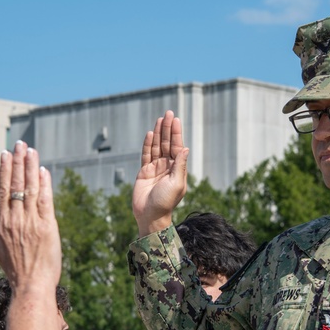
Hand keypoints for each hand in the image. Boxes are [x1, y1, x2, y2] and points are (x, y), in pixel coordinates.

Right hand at [0, 141, 61, 290]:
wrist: (30, 286)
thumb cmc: (17, 270)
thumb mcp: (2, 247)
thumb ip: (0, 224)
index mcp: (3, 223)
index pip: (2, 190)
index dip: (5, 170)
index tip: (6, 154)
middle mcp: (15, 219)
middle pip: (15, 184)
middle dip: (18, 162)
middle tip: (20, 144)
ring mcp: (30, 222)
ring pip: (29, 188)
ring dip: (30, 167)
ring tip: (31, 150)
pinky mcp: (46, 227)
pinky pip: (44, 200)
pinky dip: (43, 184)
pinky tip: (43, 171)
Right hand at [132, 110, 188, 235]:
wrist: (150, 216)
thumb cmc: (165, 202)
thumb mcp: (176, 184)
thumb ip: (180, 165)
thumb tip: (185, 148)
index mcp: (177, 169)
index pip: (177, 146)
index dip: (176, 132)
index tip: (175, 119)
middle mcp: (167, 166)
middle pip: (167, 143)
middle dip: (168, 128)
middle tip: (168, 113)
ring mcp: (155, 168)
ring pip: (157, 147)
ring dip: (158, 133)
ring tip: (159, 119)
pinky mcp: (144, 172)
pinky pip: (146, 155)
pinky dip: (148, 144)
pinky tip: (150, 134)